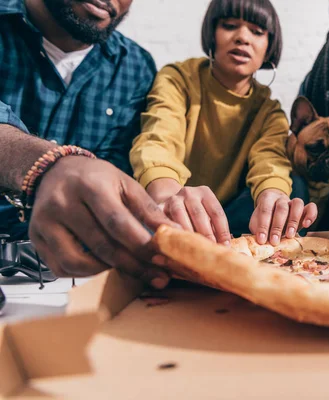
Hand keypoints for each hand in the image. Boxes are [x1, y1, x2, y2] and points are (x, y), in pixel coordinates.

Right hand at [29, 157, 177, 287]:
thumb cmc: (96, 178)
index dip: (142, 245)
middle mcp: (63, 204)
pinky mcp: (35, 238)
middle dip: (134, 266)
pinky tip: (103, 265)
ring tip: (129, 267)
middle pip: (102, 246)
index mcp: (90, 186)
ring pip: (79, 263)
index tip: (163, 260)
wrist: (55, 170)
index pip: (118, 223)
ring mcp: (45, 223)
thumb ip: (149, 210)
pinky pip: (62, 268)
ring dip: (109, 271)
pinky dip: (86, 273)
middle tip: (157, 277)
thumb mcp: (126, 184)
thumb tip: (175, 233)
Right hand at [161, 185, 230, 244]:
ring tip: (193, 250)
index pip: (217, 212)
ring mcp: (174, 198)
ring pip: (181, 216)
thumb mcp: (206, 214)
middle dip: (206, 234)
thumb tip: (225, 246)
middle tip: (209, 251)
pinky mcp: (160, 206)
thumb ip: (215, 228)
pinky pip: (166, 220)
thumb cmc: (194, 214)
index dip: (222, 231)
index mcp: (205, 192)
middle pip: (199, 214)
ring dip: (187, 234)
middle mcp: (189, 192)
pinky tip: (176, 244)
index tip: (225, 246)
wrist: (170, 203)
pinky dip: (172, 232)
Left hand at [250, 189, 317, 244]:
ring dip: (293, 221)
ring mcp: (294, 202)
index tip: (262, 240)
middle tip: (275, 241)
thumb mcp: (257, 222)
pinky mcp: (304, 209)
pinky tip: (306, 225)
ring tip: (290, 236)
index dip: (263, 225)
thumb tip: (258, 243)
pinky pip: (311, 207)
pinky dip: (310, 215)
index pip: (265, 210)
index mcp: (268, 199)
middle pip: (282, 208)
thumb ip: (257, 230)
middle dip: (277, 226)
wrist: (273, 209)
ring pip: (297, 204)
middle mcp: (281, 199)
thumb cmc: (265, 218)